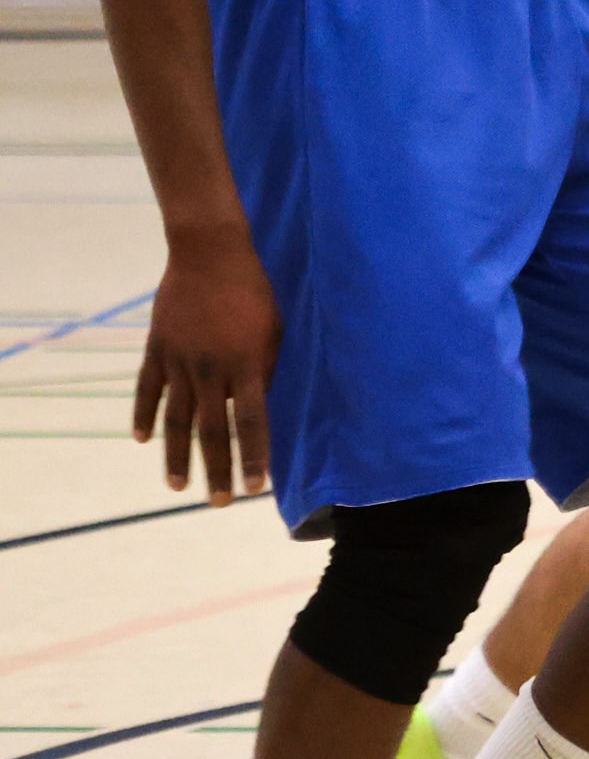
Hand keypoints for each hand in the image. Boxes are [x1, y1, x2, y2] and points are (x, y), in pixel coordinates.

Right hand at [131, 221, 278, 503]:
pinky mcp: (157, 350)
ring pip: (175, 420)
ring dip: (176, 456)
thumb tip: (258, 404)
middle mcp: (211, 370)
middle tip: (217, 504)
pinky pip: (147, 390)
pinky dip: (144, 416)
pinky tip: (142, 441)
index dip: (254, 457)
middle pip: (212, 431)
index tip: (255, 489)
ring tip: (178, 486)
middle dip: (217, 470)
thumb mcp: (275, 331)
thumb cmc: (255, 291)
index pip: (252, 423)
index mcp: (247, 366)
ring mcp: (180, 361)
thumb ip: (266, 370)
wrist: (210, 255)